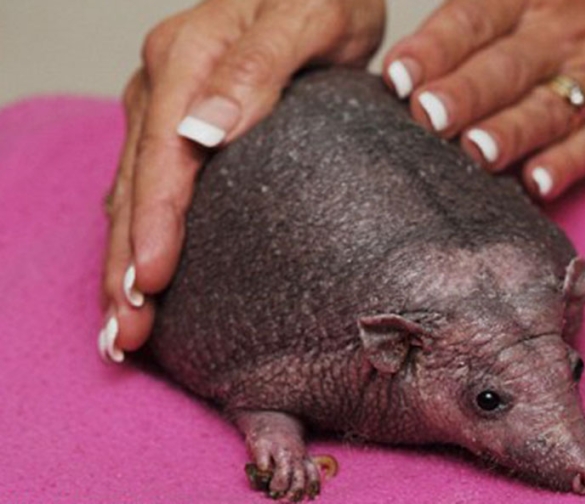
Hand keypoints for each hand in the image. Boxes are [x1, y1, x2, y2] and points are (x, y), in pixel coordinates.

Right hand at [100, 0, 384, 361]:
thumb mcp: (309, 18)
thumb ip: (257, 68)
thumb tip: (202, 131)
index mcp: (189, 56)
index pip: (163, 153)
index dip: (155, 223)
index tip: (152, 284)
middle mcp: (163, 81)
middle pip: (136, 183)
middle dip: (127, 263)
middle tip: (127, 334)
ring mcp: (163, 102)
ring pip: (132, 190)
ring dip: (124, 260)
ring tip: (125, 326)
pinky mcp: (175, 120)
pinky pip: (146, 182)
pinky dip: (140, 232)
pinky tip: (140, 274)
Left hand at [381, 0, 584, 199]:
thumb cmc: (582, 10)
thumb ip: (471, 19)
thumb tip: (401, 66)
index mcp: (527, 2)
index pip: (473, 21)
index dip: (434, 48)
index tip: (397, 75)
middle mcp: (560, 39)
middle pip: (504, 69)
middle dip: (465, 93)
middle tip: (429, 114)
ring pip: (545, 112)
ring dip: (509, 133)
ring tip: (477, 150)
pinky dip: (566, 166)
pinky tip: (539, 184)